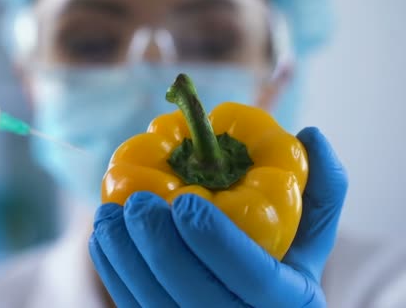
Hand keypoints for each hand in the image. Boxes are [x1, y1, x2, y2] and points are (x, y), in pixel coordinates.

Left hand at [89, 127, 346, 306]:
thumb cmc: (281, 272)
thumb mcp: (310, 239)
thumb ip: (319, 190)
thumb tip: (311, 132)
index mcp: (288, 302)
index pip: (252, 276)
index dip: (215, 238)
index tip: (185, 199)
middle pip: (191, 293)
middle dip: (157, 244)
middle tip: (136, 202)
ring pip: (152, 304)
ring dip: (124, 257)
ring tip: (108, 214)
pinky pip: (133, 307)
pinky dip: (114, 273)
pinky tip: (104, 237)